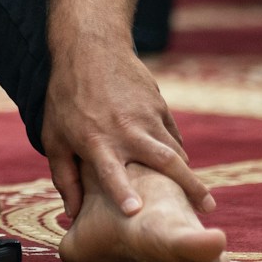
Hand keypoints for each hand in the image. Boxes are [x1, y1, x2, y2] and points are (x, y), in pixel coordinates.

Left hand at [40, 35, 213, 220]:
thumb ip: (65, 177)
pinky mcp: (158, 105)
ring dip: (189, 174)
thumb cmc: (66, 97)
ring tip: (202, 198)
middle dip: (189, 186)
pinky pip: (173, 136)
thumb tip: (73, 213)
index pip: (111, 172)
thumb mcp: (55, 136)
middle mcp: (126, 130)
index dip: (122, 193)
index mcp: (97, 141)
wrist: (90, 48)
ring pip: (176, 150)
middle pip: (165, 161)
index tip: (136, 212)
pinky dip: (178, 153)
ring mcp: (147, 116)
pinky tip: (180, 167)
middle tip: (207, 210)